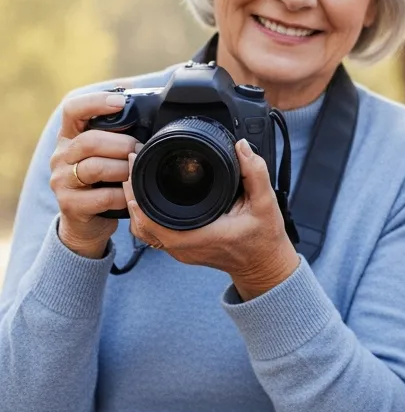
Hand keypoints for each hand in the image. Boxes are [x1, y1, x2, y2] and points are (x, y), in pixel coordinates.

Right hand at [50, 92, 140, 258]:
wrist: (87, 221)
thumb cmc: (104, 180)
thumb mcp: (107, 154)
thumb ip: (119, 135)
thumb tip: (154, 119)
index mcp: (70, 136)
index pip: (72, 109)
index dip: (95, 102)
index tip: (121, 102)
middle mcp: (61, 156)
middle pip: (89, 141)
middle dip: (122, 144)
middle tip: (140, 151)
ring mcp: (62, 181)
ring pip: (94, 168)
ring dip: (124, 170)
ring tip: (135, 173)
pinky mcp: (70, 205)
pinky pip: (102, 196)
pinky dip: (123, 195)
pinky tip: (129, 195)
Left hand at [125, 139, 299, 300]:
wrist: (264, 264)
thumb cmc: (264, 238)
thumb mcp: (266, 202)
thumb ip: (255, 173)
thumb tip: (241, 147)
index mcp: (200, 235)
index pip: (153, 221)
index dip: (138, 197)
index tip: (135, 169)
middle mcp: (184, 246)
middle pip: (141, 223)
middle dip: (131, 193)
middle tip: (133, 165)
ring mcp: (180, 251)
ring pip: (143, 231)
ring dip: (136, 206)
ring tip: (136, 179)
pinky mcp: (181, 250)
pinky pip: (153, 234)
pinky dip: (145, 216)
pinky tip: (148, 197)